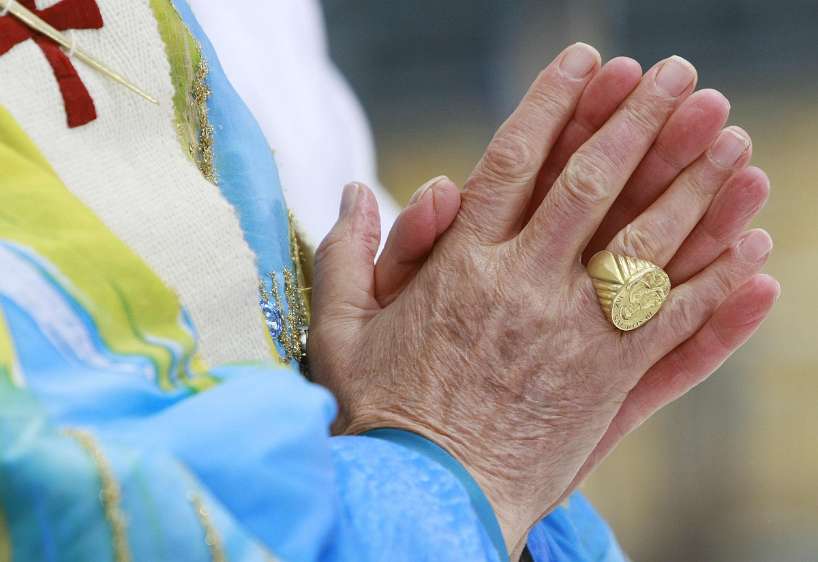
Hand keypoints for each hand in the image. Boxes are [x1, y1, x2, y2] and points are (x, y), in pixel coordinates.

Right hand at [310, 44, 777, 557]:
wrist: (424, 498)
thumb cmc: (379, 415)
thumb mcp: (341, 332)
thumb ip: (348, 256)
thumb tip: (350, 191)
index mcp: (460, 265)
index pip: (514, 161)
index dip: (554, 104)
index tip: (587, 61)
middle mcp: (523, 286)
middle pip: (592, 185)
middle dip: (640, 122)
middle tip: (681, 75)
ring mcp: (572, 333)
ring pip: (645, 242)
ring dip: (693, 185)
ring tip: (732, 136)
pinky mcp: (605, 381)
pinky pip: (670, 321)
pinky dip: (713, 282)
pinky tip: (749, 247)